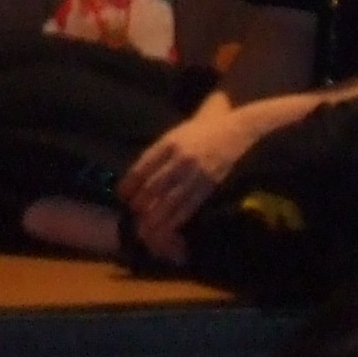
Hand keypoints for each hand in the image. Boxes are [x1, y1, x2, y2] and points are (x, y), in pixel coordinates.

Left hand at [113, 94, 260, 260]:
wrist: (236, 129)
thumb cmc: (203, 127)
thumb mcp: (177, 130)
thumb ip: (159, 149)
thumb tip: (138, 171)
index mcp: (169, 142)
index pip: (142, 167)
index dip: (130, 184)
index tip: (122, 195)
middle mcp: (180, 158)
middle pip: (154, 185)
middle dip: (140, 202)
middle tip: (132, 214)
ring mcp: (196, 172)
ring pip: (170, 199)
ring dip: (156, 216)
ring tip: (145, 229)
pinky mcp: (209, 184)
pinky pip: (190, 204)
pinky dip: (176, 218)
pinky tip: (167, 227)